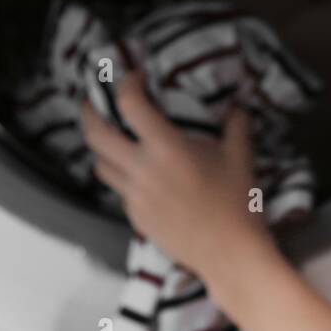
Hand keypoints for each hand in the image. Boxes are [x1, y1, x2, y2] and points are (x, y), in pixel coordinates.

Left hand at [80, 71, 273, 282]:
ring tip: (109, 138)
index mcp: (166, 148)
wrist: (229, 253)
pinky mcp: (136, 217)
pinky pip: (118, 191)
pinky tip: (136, 175)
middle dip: (90, 113)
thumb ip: (236, 126)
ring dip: (99, 147)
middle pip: (96, 135)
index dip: (126, 84)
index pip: (129, 105)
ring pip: (99, 165)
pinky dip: (120, 176)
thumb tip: (238, 107)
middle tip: (93, 103)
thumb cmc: (237, 203)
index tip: (135, 77)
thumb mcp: (241, 157)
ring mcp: (134, 196)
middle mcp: (142, 170)